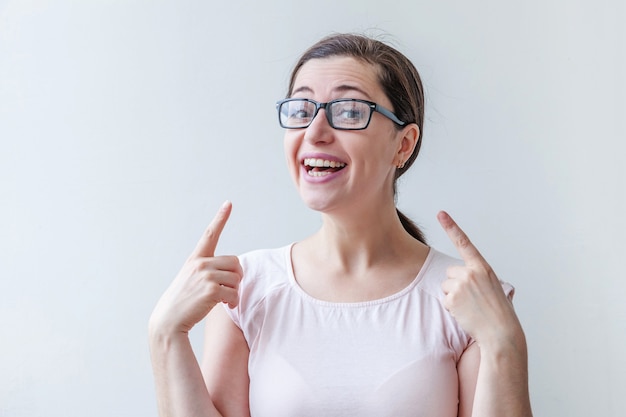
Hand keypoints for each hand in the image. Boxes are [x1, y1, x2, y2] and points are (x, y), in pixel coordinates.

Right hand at [150, 201, 242, 334]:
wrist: (169, 321)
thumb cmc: (183, 302)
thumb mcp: (192, 280)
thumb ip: (209, 271)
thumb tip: (235, 271)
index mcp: (195, 259)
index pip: (210, 234)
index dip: (220, 218)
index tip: (228, 203)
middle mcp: (200, 263)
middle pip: (235, 262)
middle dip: (236, 276)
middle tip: (228, 289)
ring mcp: (205, 275)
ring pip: (237, 277)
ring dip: (235, 291)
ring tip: (224, 299)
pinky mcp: (211, 290)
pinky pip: (235, 293)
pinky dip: (233, 302)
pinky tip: (225, 306)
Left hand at [437, 211, 521, 347]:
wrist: (501, 332)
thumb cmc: (499, 312)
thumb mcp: (493, 287)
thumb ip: (477, 277)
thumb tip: (460, 277)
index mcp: (483, 267)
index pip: (464, 243)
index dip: (451, 227)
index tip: (441, 214)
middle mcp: (470, 272)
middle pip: (450, 272)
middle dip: (455, 284)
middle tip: (472, 298)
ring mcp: (460, 284)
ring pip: (445, 286)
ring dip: (453, 296)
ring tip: (470, 306)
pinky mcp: (452, 297)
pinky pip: (444, 300)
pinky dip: (452, 308)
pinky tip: (466, 313)